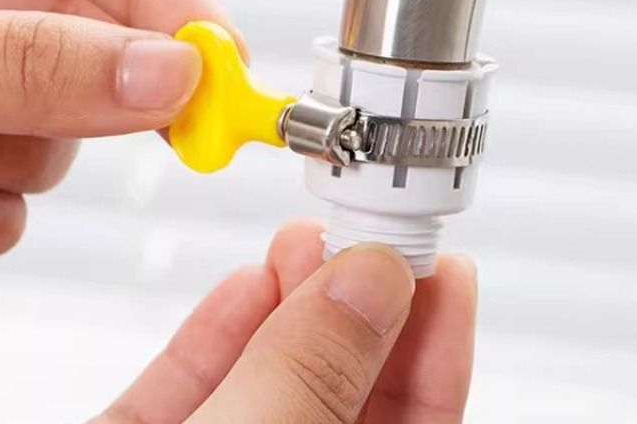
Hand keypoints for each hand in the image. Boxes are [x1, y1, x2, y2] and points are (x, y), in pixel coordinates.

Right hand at [92, 221, 476, 423]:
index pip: (419, 422)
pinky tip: (243, 282)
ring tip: (303, 238)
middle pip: (341, 386)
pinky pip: (191, 389)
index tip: (446, 269)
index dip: (438, 342)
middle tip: (363, 231)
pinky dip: (218, 330)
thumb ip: (310, 375)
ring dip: (288, 300)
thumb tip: (371, 284)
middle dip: (354, 300)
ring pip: (266, 380)